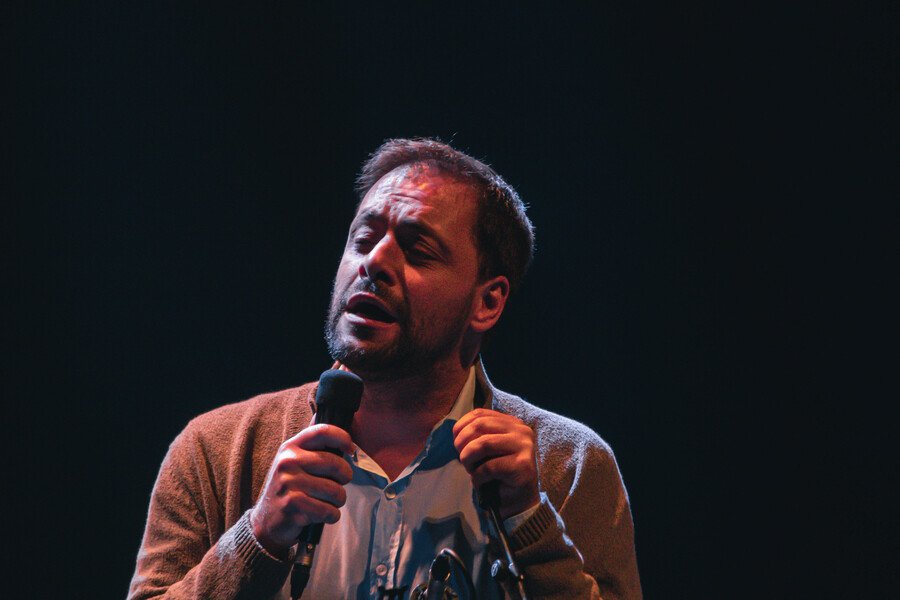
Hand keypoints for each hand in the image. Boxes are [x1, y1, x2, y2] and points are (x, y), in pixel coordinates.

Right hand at [249, 424, 353, 557]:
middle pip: (335, 464)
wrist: (266, 520)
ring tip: (328, 501)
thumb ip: (312, 443)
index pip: (322, 431)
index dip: (343, 438)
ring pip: (335, 491)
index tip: (351, 450)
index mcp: (291, 447)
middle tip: (339, 484)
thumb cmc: (289, 487)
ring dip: (338, 500)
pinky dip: (331, 515)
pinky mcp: (292, 505)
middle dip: (345, 477)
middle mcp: (288, 461)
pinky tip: (321, 514)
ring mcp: (289, 483)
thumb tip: (333, 418)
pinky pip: (328, 510)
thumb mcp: (294, 460)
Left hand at [452, 409, 539, 518]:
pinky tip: (480, 482)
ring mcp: (524, 447)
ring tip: (470, 470)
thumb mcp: (488, 450)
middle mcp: (521, 431)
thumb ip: (478, 436)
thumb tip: (456, 430)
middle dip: (463, 442)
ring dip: (468, 458)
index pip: (480, 414)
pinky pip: (488, 467)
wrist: (520, 503)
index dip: (462, 426)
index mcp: (512, 423)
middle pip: (480, 425)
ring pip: (483, 443)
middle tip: (462, 459)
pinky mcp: (522, 465)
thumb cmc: (500, 475)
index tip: (455, 441)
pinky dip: (477, 476)